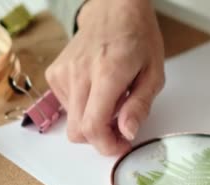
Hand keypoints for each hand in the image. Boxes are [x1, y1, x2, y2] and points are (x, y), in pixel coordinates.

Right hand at [46, 0, 164, 154]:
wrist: (115, 10)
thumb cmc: (137, 38)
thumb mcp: (154, 74)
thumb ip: (140, 106)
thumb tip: (127, 133)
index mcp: (107, 74)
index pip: (93, 127)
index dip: (107, 146)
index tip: (122, 144)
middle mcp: (79, 74)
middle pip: (78, 131)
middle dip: (101, 139)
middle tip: (120, 128)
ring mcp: (63, 73)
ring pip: (72, 122)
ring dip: (93, 122)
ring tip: (112, 102)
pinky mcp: (55, 74)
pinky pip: (66, 107)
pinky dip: (83, 108)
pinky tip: (97, 92)